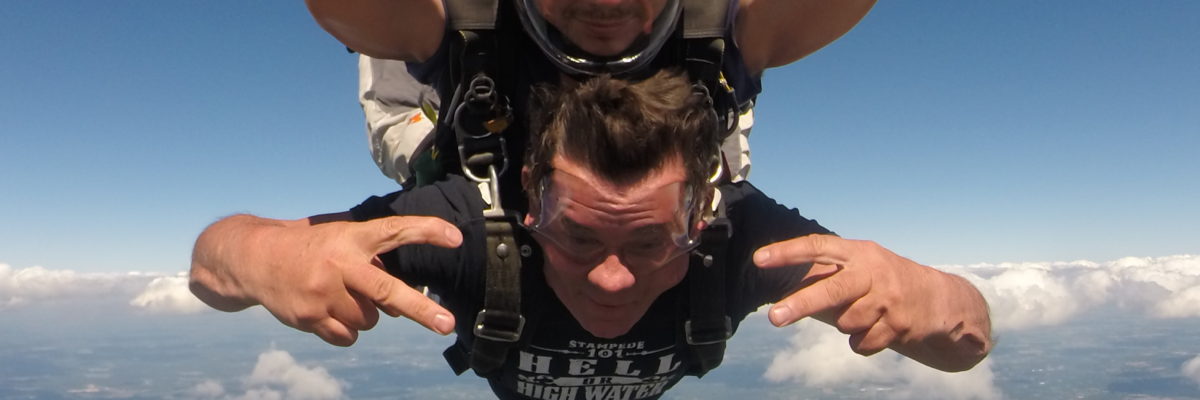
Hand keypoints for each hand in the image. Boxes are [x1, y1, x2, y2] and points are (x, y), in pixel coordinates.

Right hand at [196, 214, 462, 345]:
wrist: (256, 259)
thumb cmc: (314, 251)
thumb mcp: (343, 244)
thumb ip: (374, 270)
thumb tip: (401, 311)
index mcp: (353, 238)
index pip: (396, 230)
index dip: (427, 231)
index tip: (457, 237)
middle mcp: (340, 263)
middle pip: (386, 290)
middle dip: (420, 309)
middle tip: (448, 324)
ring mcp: (324, 292)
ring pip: (369, 320)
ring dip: (364, 314)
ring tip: (340, 295)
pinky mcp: (310, 316)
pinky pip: (348, 336)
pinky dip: (345, 330)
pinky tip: (327, 311)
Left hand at [753, 235, 990, 369]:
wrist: (942, 301)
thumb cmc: (886, 283)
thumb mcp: (860, 268)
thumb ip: (827, 277)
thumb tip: (786, 295)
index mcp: (858, 252)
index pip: (818, 246)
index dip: (788, 252)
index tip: (759, 260)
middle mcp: (873, 271)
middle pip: (833, 289)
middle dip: (802, 304)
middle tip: (774, 317)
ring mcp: (889, 298)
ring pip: (846, 322)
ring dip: (847, 325)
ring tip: (863, 315)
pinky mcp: (901, 324)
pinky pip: (862, 343)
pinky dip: (862, 343)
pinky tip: (876, 330)